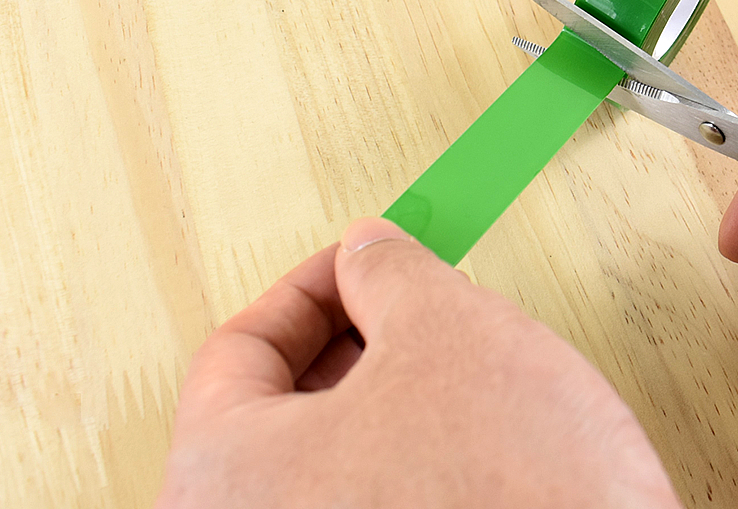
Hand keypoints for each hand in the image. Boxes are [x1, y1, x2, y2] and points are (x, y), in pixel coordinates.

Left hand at [155, 217, 681, 507]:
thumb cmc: (512, 492)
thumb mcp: (447, 331)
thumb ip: (387, 271)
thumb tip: (369, 252)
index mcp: (225, 476)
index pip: (240, 349)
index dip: (314, 286)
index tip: (361, 261)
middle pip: (278, 409)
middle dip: (354, 340)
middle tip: (412, 305)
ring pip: (330, 458)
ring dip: (387, 398)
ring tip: (457, 368)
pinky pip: (371, 499)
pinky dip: (408, 455)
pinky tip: (471, 436)